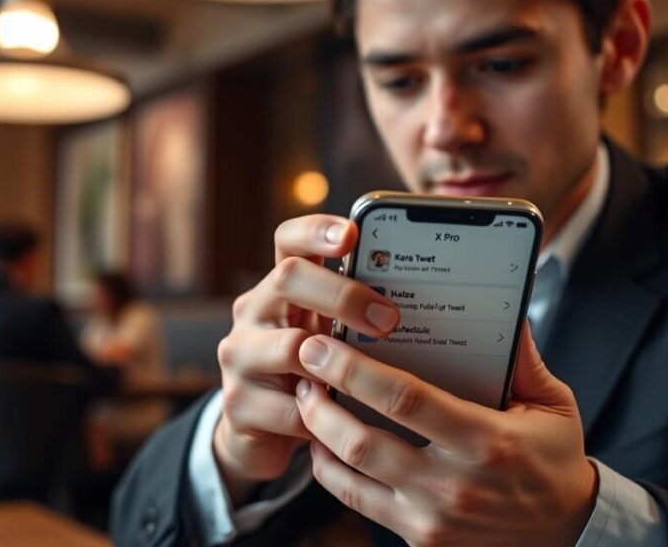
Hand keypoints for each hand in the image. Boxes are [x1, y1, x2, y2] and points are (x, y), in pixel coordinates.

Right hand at [212, 215, 400, 504]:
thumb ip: (358, 318)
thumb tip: (431, 301)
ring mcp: (239, 356)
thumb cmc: (313, 377)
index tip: (352, 233)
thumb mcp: (333, 339)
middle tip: (388, 319)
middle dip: (344, 294)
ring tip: (374, 382)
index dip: (317, 231)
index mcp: (280, 289)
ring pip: (290, 347)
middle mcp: (253, 312)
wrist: (260, 435)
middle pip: (289, 279)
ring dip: (340, 363)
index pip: (289, 242)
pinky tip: (350, 426)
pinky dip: (327, 419)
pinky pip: (292, 409)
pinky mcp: (237, 404)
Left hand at [295, 326, 597, 546]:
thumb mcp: (552, 406)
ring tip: (307, 397)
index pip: (405, 400)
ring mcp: (432, 519)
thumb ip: (521, 357)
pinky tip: (323, 442)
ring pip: (350, 475)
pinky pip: (358, 502)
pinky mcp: (419, 540)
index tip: (323, 344)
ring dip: (318, 433)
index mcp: (488, 442)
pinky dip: (330, 471)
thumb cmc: (554, 462)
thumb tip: (503, 303)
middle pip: (363, 442)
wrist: (566, 536)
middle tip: (303, 364)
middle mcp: (453, 486)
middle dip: (321, 401)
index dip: (355, 371)